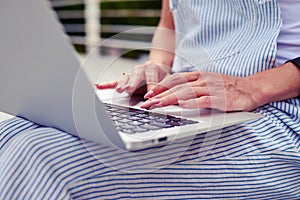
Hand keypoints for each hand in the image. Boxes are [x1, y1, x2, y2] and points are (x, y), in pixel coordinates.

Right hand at [96, 61, 170, 94]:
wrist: (158, 68)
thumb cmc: (163, 76)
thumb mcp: (168, 81)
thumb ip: (163, 89)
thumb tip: (159, 100)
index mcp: (152, 68)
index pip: (152, 78)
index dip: (150, 87)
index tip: (149, 96)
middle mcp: (140, 69)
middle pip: (136, 76)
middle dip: (133, 83)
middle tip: (130, 88)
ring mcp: (131, 73)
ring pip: (126, 78)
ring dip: (122, 84)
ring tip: (119, 90)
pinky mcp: (125, 79)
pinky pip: (115, 81)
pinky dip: (107, 84)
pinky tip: (98, 86)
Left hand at [140, 71, 260, 111]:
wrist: (250, 88)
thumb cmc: (227, 88)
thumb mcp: (207, 84)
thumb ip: (192, 88)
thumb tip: (175, 96)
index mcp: (198, 76)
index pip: (175, 80)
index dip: (161, 87)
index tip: (149, 94)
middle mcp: (202, 80)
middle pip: (177, 87)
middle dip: (160, 95)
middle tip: (147, 103)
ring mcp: (211, 89)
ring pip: (186, 93)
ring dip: (170, 99)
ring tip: (157, 105)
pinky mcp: (220, 98)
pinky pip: (204, 100)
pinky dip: (192, 102)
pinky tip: (182, 105)